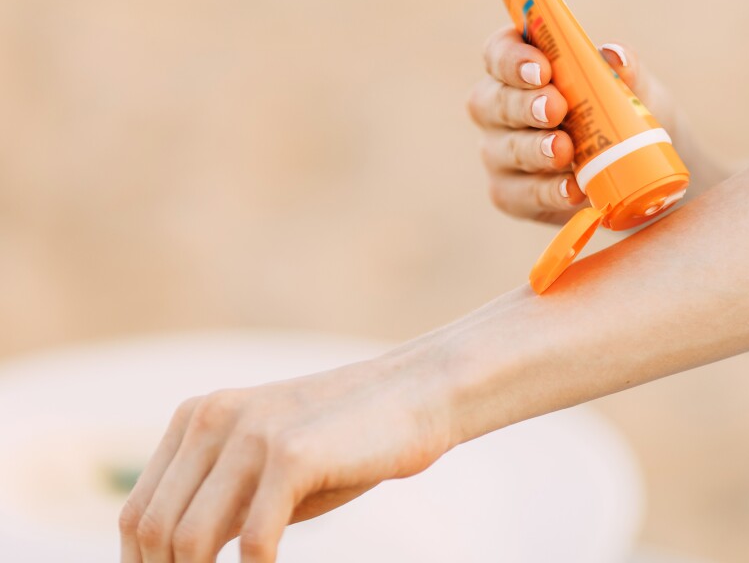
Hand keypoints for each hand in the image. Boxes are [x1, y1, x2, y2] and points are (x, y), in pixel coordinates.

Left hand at [118, 351, 452, 562]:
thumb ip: (222, 501)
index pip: (138, 514)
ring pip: (189, 540)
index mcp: (195, 418)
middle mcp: (211, 419)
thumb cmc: (347, 442)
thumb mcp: (269, 466)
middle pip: (154, 531)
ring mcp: (249, 434)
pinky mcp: (291, 455)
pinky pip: (252, 541)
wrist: (418, 395)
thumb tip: (179, 560)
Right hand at [469, 26, 681, 223]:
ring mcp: (500, 153)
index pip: (499, 53)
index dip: (513, 59)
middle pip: (492, 101)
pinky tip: (571, 189)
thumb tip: (615, 56)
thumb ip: (626, 69)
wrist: (639, 168)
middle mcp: (498, 108)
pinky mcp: (512, 194)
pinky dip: (547, 192)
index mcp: (520, 68)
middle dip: (524, 104)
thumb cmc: (622, 112)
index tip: (542, 68)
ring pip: (505, 149)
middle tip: (556, 108)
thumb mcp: (633, 88)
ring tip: (564, 150)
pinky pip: (521, 194)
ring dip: (535, 150)